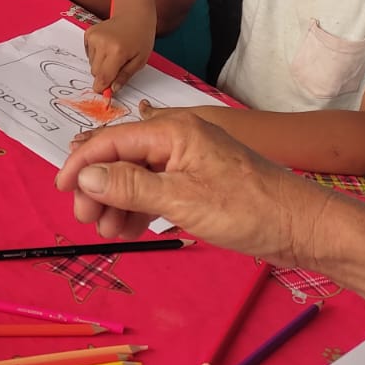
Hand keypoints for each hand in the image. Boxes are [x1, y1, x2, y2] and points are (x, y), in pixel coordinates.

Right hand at [55, 110, 326, 261]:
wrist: (303, 228)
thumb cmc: (248, 210)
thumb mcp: (182, 201)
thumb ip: (130, 187)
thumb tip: (86, 177)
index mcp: (172, 132)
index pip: (111, 141)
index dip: (81, 164)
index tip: (61, 190)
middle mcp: (177, 139)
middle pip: (121, 158)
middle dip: (98, 188)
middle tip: (88, 221)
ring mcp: (189, 161)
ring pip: (137, 177)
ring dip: (117, 202)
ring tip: (107, 232)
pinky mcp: (199, 183)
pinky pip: (156, 190)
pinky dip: (139, 209)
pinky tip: (129, 230)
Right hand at [84, 8, 157, 93]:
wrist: (134, 15)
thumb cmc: (141, 37)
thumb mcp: (140, 60)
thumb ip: (125, 76)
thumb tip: (112, 89)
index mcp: (117, 52)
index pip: (103, 76)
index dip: (102, 87)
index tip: (103, 92)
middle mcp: (102, 44)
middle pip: (95, 72)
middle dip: (105, 74)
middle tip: (117, 67)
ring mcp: (93, 37)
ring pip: (91, 63)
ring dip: (101, 63)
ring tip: (114, 53)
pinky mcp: (88, 34)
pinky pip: (88, 54)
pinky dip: (96, 54)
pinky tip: (107, 47)